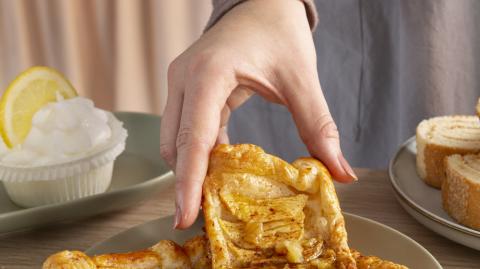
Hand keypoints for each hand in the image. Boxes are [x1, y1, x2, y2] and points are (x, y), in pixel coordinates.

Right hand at [160, 0, 356, 228]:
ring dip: (192, 167)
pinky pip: (186, 129)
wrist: (261, 2)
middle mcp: (184, 79)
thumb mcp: (301, 78)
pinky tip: (221, 165)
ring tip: (213, 196)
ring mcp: (180, 83)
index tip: (184, 216)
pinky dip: (200, 151)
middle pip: (176, 144)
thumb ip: (318, 126)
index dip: (188, 181)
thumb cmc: (278, 31)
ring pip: (175, 139)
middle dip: (186, 181)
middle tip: (202, 216)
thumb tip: (340, 173)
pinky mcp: (186, 88)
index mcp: (209, 73)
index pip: (194, 137)